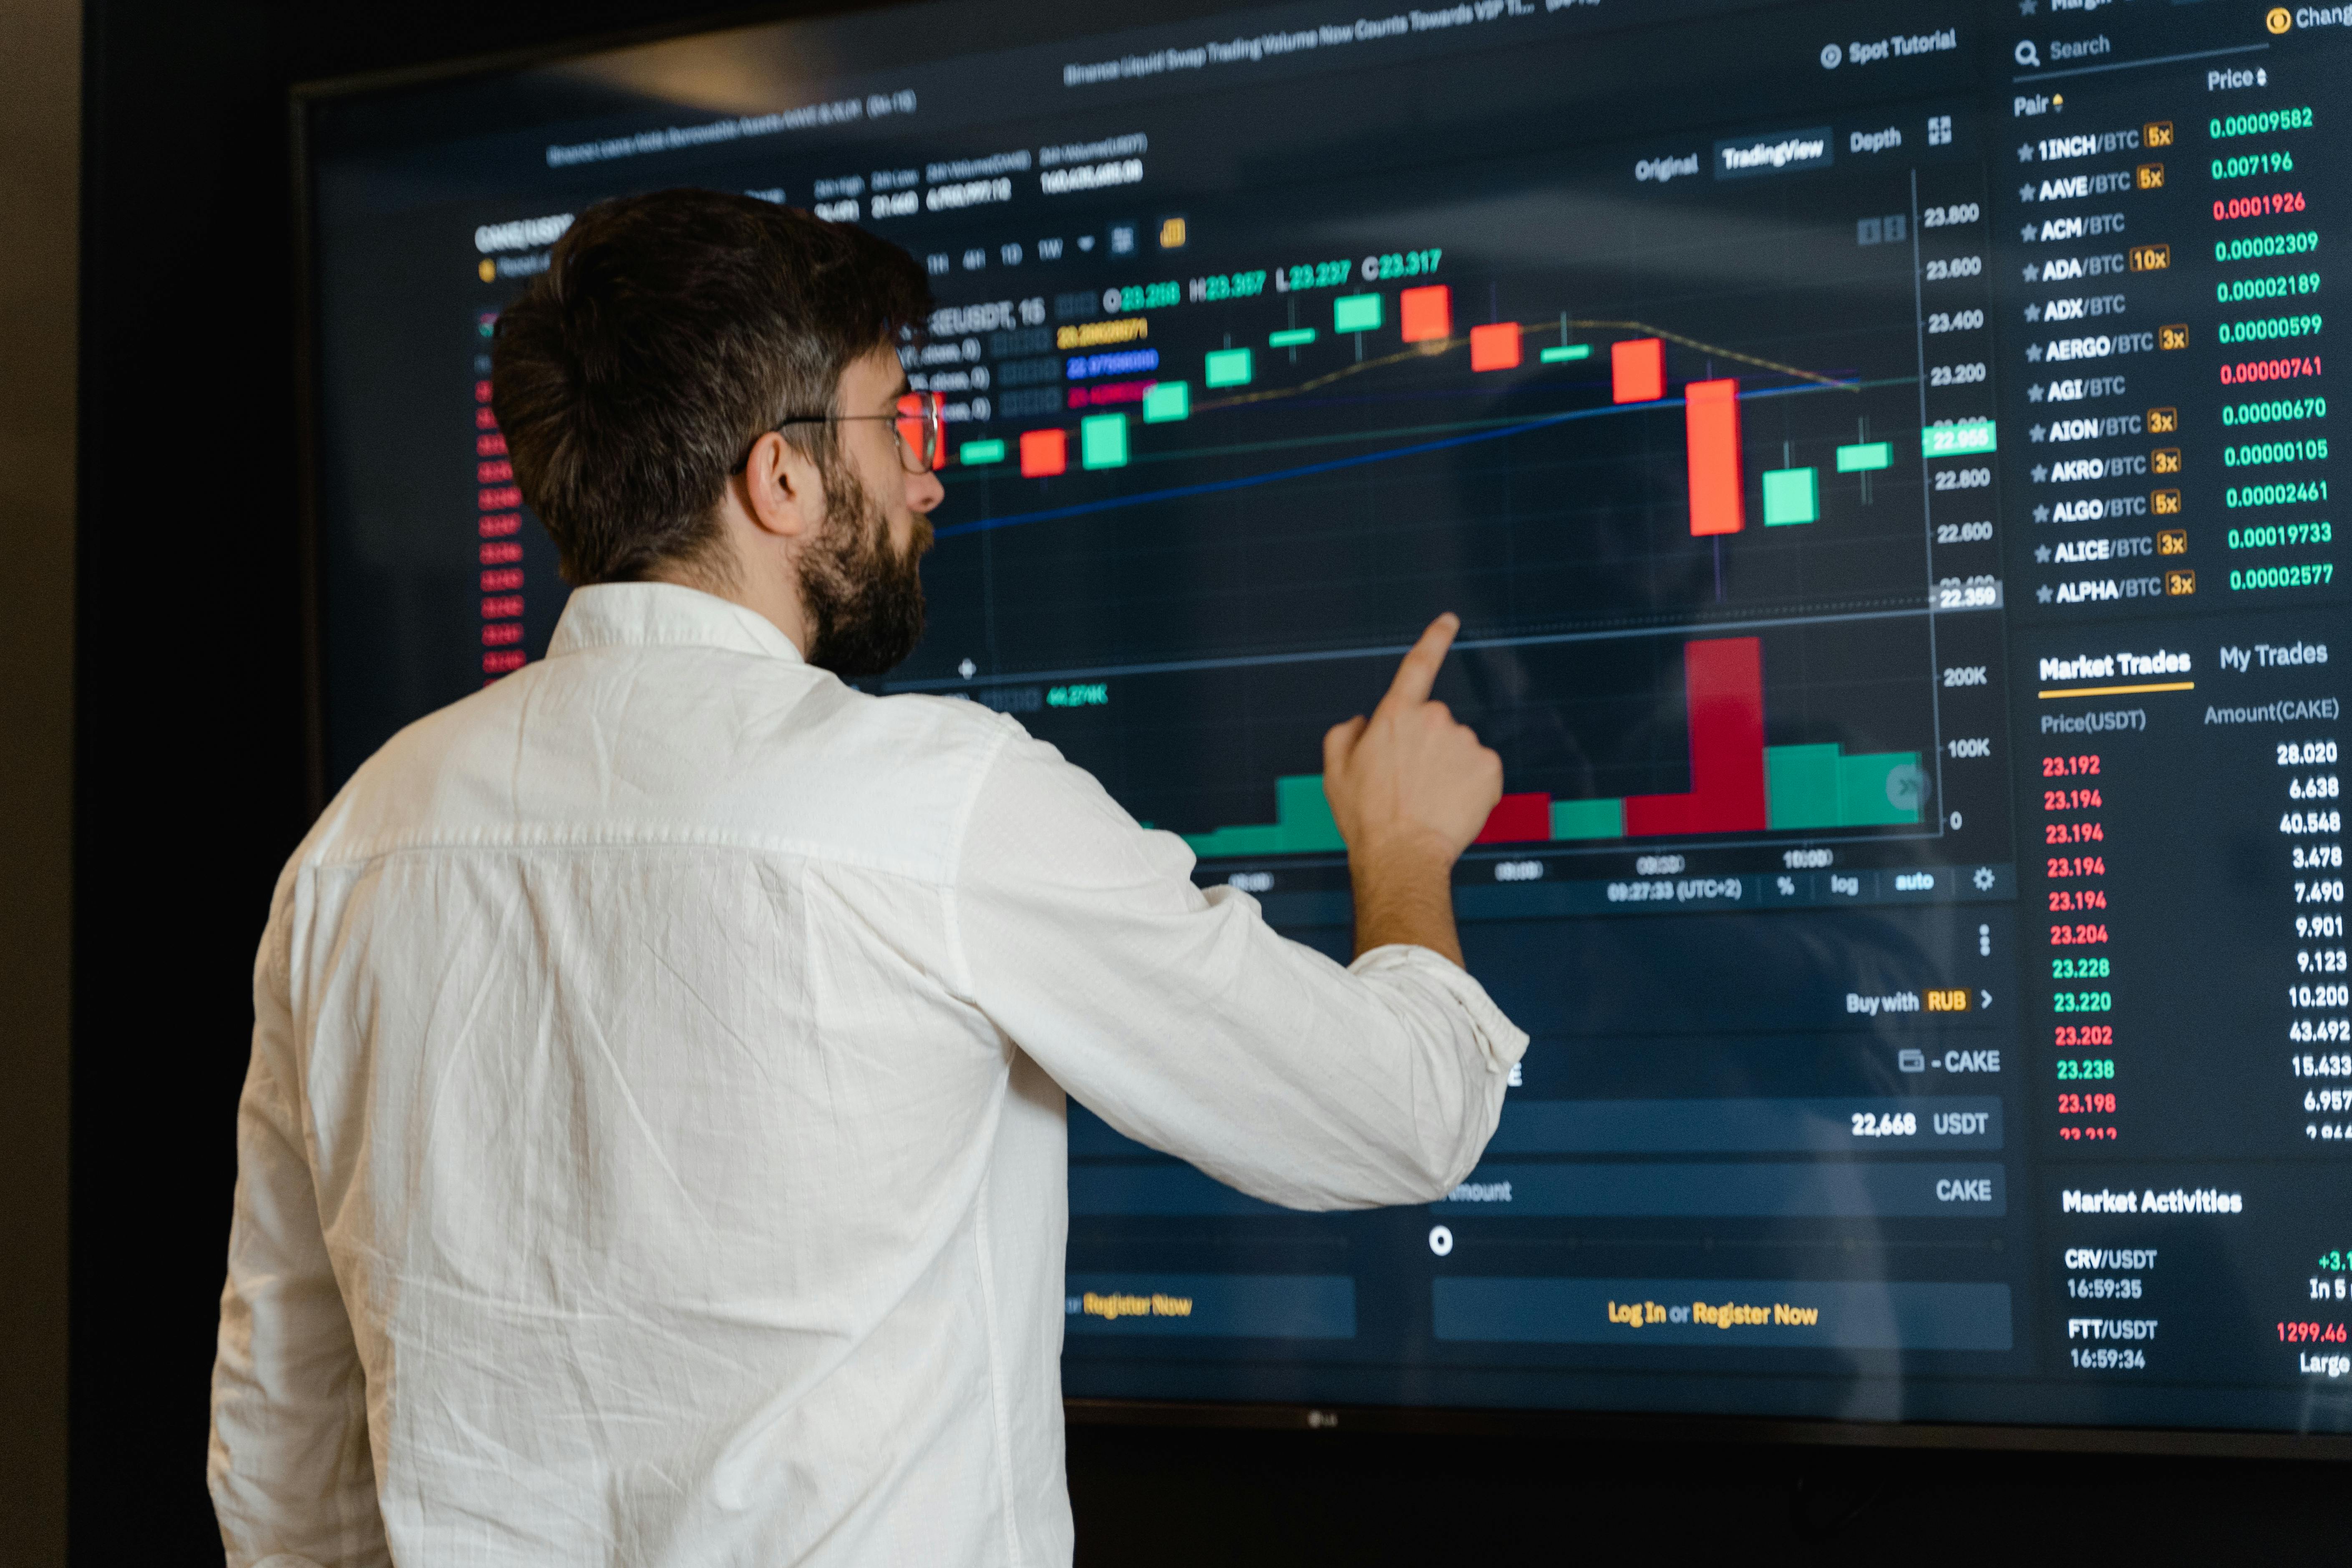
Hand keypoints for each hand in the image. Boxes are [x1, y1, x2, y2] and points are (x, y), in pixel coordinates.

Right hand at [1322, 614, 1502, 872]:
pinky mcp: (1489, 768)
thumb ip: (1344, 735)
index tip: (1449, 621)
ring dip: (1449, 769)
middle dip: (1427, 747)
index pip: (1418, 665)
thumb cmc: (1366, 817)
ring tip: (1429, 801)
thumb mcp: (1335, 772)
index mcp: (1396, 714)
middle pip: (1436, 725)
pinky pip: (1481, 772)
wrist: (1402, 855)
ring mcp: (1465, 742)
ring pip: (1459, 750)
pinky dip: (1470, 788)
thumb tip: (1362, 722)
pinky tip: (1452, 807)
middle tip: (1409, 784)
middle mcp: (1435, 719)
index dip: (1434, 638)